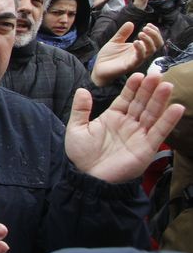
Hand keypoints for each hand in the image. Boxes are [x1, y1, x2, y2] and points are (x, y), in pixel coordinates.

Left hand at [67, 72, 183, 182]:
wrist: (87, 178)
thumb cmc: (82, 155)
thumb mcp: (76, 129)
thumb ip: (80, 109)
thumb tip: (82, 89)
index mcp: (113, 117)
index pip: (126, 98)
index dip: (133, 87)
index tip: (138, 75)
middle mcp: (128, 124)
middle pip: (141, 103)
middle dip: (149, 89)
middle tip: (156, 74)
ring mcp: (138, 135)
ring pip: (151, 114)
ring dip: (160, 100)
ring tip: (166, 85)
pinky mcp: (146, 148)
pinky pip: (159, 132)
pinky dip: (168, 121)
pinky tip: (176, 108)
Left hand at [91, 22, 163, 85]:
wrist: (98, 68)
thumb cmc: (108, 57)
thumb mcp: (115, 41)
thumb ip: (123, 33)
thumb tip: (130, 23)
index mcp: (138, 48)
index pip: (154, 40)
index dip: (155, 31)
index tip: (148, 24)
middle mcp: (140, 54)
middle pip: (157, 45)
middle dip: (154, 34)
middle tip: (145, 28)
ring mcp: (136, 60)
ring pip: (151, 51)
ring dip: (148, 40)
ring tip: (141, 33)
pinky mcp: (130, 65)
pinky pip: (139, 58)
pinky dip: (140, 49)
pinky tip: (136, 42)